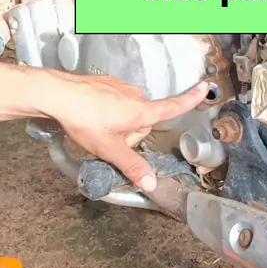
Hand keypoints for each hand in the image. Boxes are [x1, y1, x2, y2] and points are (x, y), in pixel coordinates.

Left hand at [43, 71, 208, 192]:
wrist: (59, 95)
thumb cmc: (86, 120)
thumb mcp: (109, 149)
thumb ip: (132, 166)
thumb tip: (153, 184)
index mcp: (141, 111)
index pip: (173, 106)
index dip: (191, 98)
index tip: (205, 87)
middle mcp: (136, 95)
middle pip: (144, 119)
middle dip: (132, 133)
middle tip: (111, 141)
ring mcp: (121, 87)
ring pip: (129, 110)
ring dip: (119, 122)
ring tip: (97, 129)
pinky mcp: (107, 83)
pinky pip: (116, 101)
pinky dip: (108, 111)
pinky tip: (92, 117)